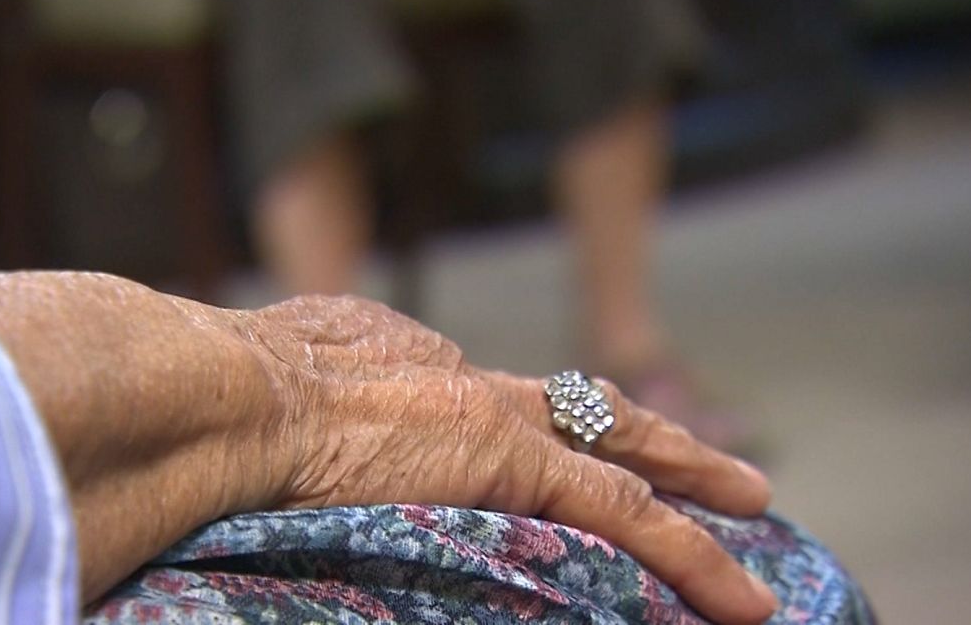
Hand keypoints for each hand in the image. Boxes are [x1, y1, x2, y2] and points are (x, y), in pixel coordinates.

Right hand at [234, 295, 777, 624]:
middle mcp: (462, 386)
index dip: (545, 417)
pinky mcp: (519, 466)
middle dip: (643, 427)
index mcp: (406, 372)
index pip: (500, 400)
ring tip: (749, 499)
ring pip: (623, 449)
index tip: (571, 434)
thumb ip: (306, 414)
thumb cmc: (221, 412)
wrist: (234, 401)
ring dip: (691, 476)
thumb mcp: (271, 397)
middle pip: (578, 404)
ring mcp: (495, 422)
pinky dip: (691, 556)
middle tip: (704, 452)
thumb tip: (291, 443)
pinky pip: (628, 518)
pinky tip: (741, 599)